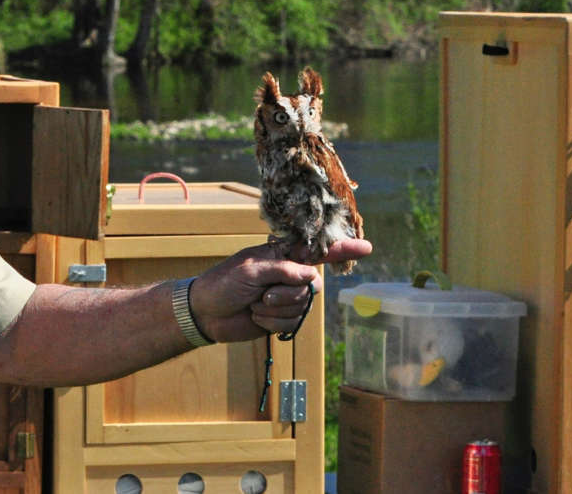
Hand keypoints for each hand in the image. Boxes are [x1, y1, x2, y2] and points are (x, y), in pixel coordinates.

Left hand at [189, 239, 371, 341]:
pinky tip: (255, 317)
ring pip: (302, 307)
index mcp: (283, 255)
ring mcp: (286, 298)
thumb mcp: (251, 270)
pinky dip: (271, 323)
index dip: (343, 249)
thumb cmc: (223, 283)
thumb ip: (283, 269)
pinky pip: (292, 323)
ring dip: (275, 310)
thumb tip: (310, 277)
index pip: (318, 251)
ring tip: (254, 305)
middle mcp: (290, 275)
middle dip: (286, 294)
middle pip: (312, 285)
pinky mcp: (281, 319)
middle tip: (262, 294)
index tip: (367, 247)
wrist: (205, 313)